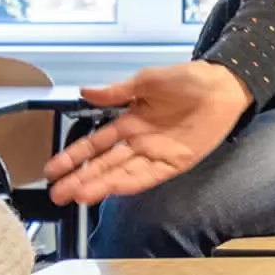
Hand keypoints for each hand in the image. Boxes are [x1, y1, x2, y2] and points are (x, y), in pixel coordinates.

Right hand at [43, 62, 252, 205]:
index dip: (73, 157)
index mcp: (129, 122)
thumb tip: (86, 92)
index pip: (94, 144)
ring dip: (100, 184)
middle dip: (79, 179)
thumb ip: (117, 92)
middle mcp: (138, 142)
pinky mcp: (174, 162)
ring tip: (78, 195)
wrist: (222, 85)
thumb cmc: (187, 80)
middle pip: (103, 165)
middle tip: (58, 194)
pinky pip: (148, 175)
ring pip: (121, 173)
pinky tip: (112, 188)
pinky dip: (129, 182)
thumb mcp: (147, 80)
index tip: (52, 169)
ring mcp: (155, 154)